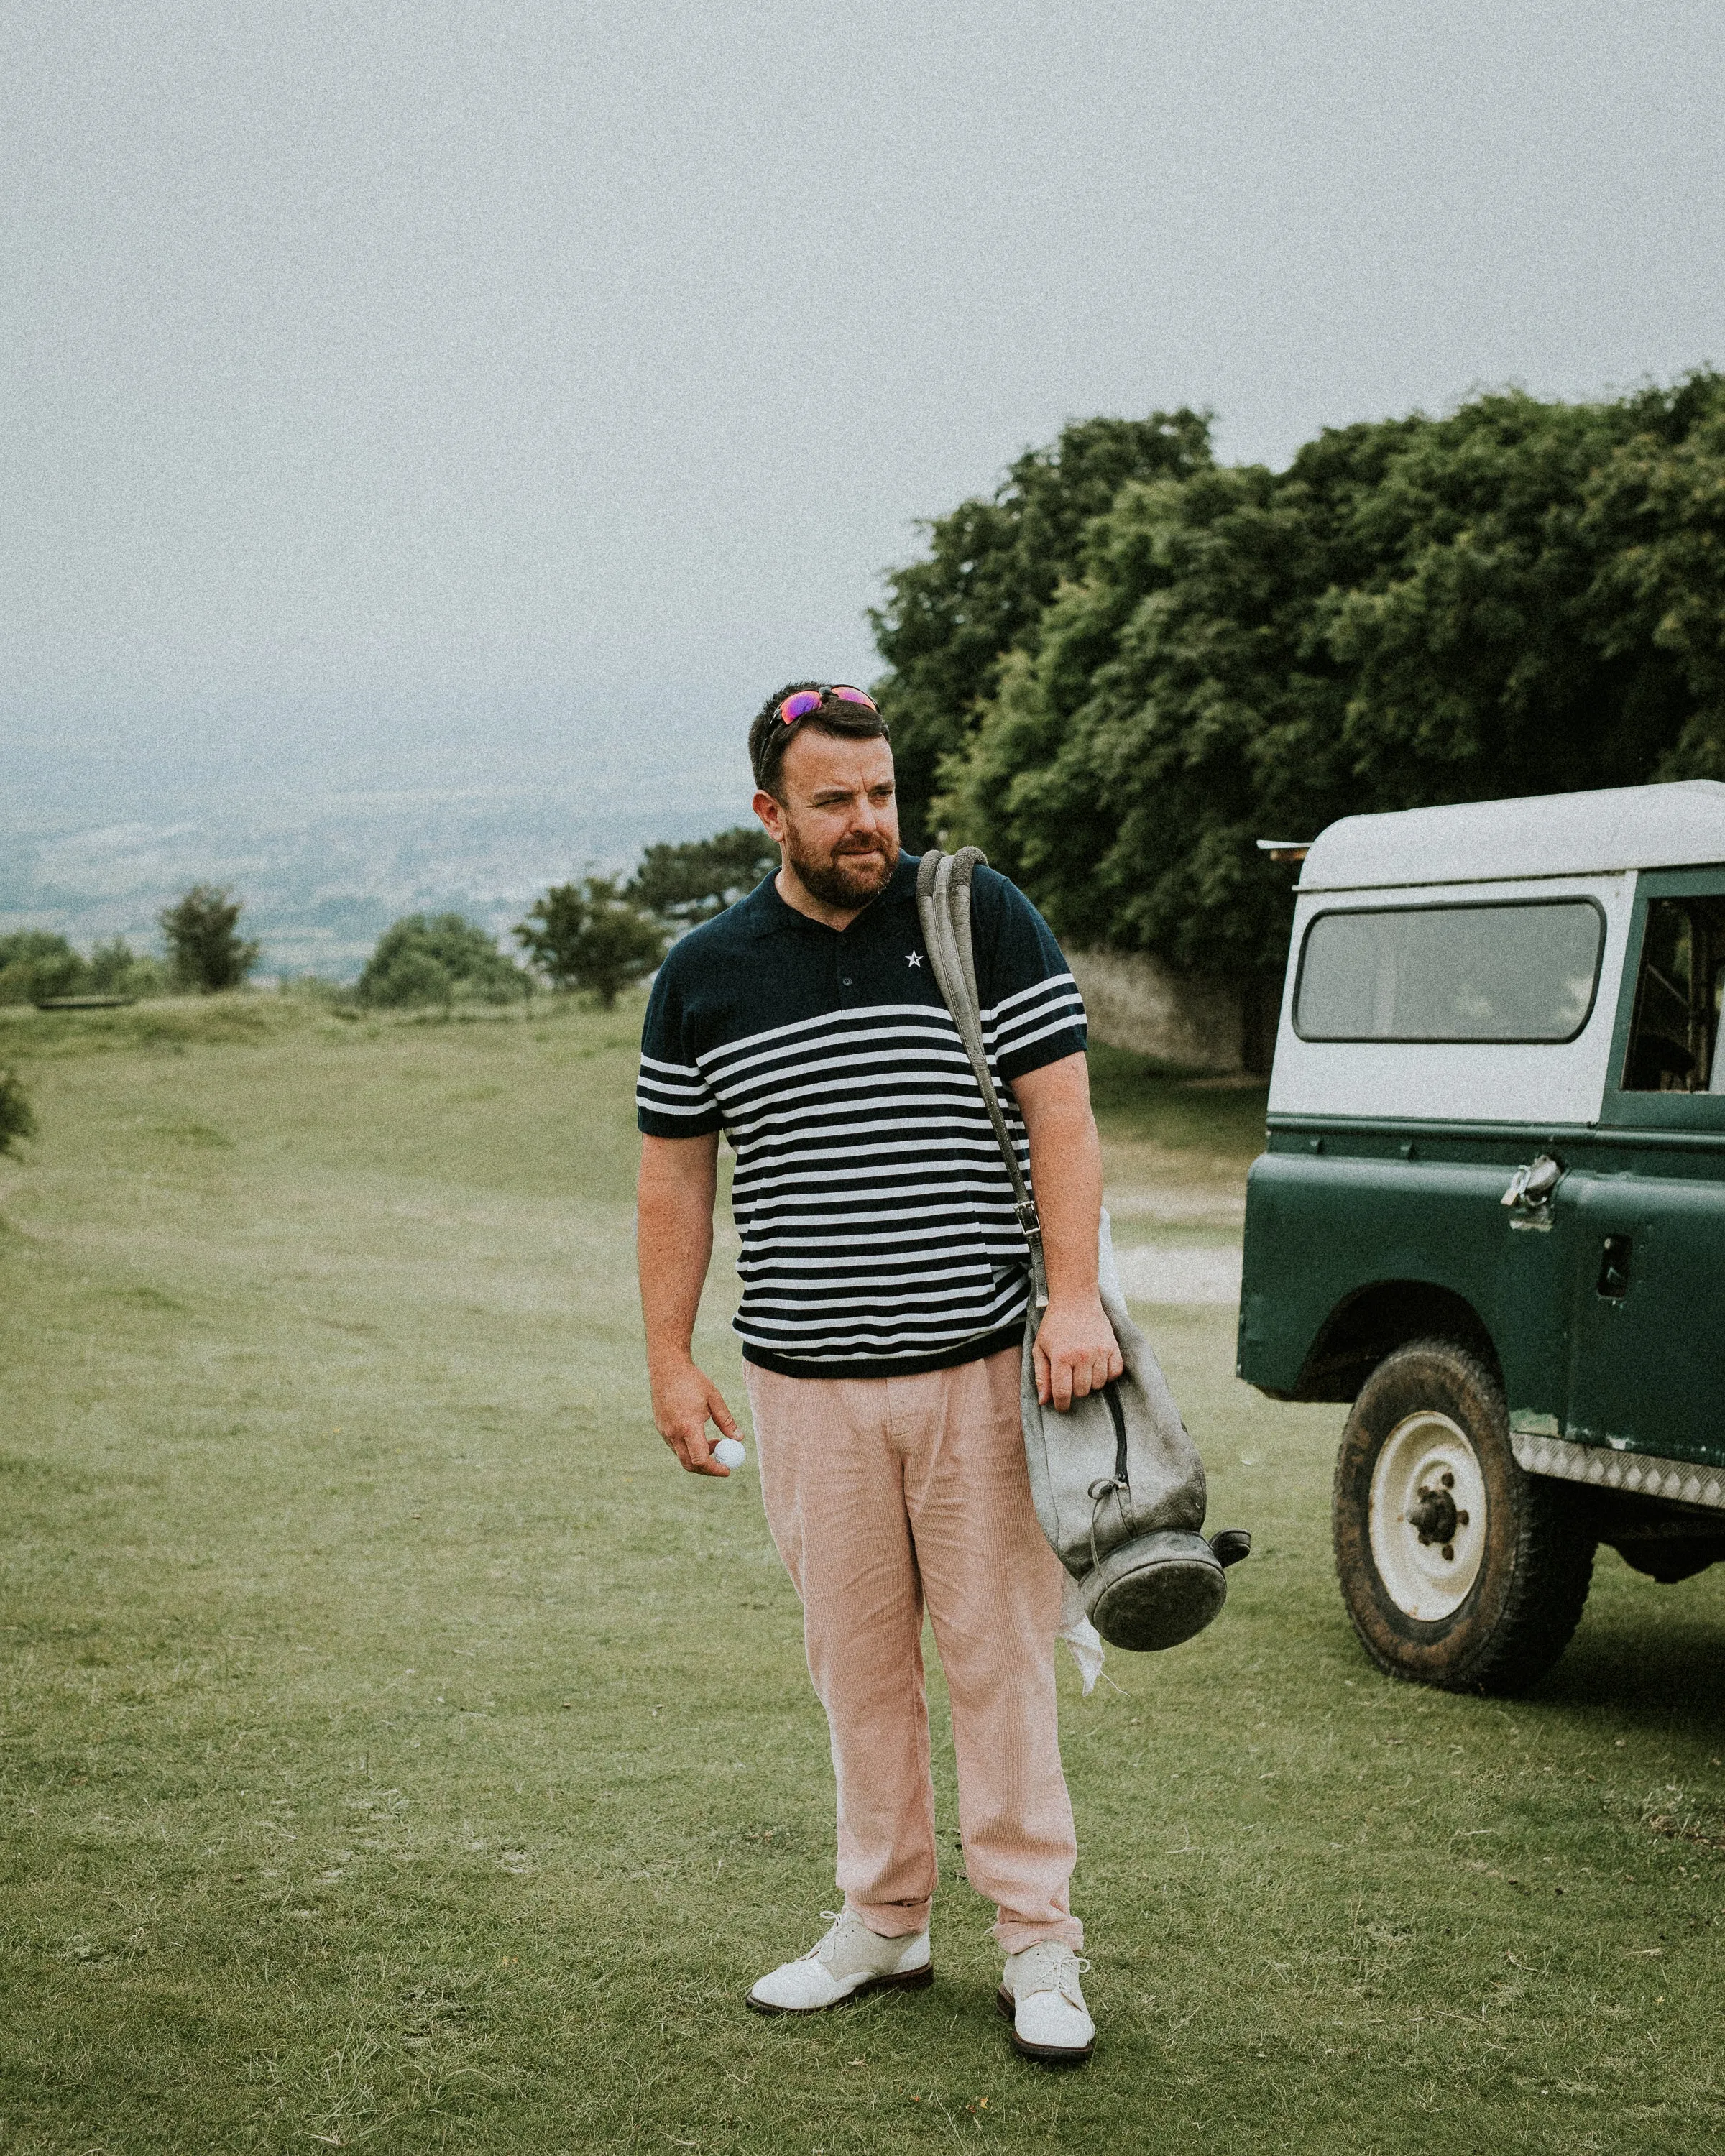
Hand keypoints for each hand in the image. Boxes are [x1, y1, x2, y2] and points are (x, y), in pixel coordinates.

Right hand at [650, 1356, 741, 1474]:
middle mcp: (673, 1433)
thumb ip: (726, 1421)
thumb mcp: (714, 1399)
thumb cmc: (692, 1381)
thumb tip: (739, 1439)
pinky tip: (700, 1434)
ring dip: (699, 1456)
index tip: (727, 1470)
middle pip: (689, 1464)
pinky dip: (689, 1447)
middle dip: (707, 1469)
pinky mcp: (661, 1428)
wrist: (666, 1368)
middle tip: (722, 1464)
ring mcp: (664, 1432)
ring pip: (682, 1455)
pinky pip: (675, 1446)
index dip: (714, 1469)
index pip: (700, 1459)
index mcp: (688, 1426)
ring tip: (715, 1442)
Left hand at [1033, 1294, 1124, 1411]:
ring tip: (1082, 1369)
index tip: (1061, 1407)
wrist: (1075, 1299)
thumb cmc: (1054, 1325)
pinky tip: (1097, 1366)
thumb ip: (1042, 1376)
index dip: (1061, 1405)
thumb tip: (1044, 1401)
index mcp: (1061, 1357)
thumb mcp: (1040, 1348)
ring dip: (1090, 1382)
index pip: (1063, 1393)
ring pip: (1099, 1384)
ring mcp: (1100, 1351)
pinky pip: (1115, 1373)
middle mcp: (1082, 1355)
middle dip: (1074, 1390)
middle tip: (1070, 1378)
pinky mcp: (1113, 1347)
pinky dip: (1107, 1375)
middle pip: (1082, 1391)